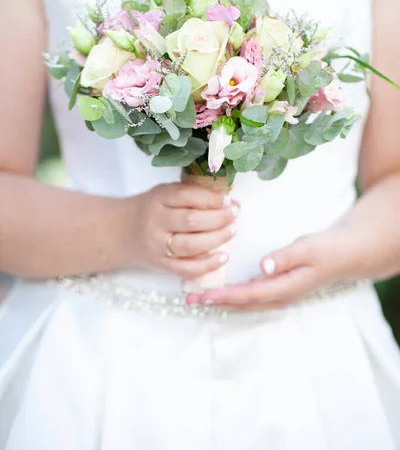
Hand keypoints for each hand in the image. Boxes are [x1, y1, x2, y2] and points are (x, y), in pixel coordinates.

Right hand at [117, 183, 237, 279]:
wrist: (121, 231)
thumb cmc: (152, 209)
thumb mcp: (166, 194)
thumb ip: (194, 195)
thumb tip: (231, 202)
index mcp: (158, 198)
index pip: (186, 196)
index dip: (210, 198)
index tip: (228, 199)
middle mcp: (156, 221)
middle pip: (190, 221)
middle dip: (218, 218)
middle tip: (234, 215)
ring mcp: (157, 245)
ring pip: (189, 246)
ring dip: (216, 239)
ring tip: (232, 231)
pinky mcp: (160, 264)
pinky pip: (185, 269)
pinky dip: (207, 265)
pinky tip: (223, 257)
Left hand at [186, 224, 372, 309]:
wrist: (346, 254)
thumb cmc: (327, 249)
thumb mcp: (308, 249)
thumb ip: (285, 257)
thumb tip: (263, 267)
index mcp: (285, 288)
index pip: (249, 295)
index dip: (224, 296)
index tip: (203, 295)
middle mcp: (280, 296)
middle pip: (243, 303)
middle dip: (216, 301)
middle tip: (189, 298)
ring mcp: (280, 293)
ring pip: (246, 301)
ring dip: (222, 299)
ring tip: (199, 296)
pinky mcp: (279, 287)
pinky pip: (252, 294)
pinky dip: (234, 293)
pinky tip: (222, 289)